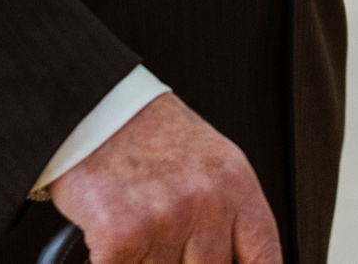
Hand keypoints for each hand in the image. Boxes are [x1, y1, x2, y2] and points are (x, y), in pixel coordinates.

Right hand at [48, 93, 280, 263]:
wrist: (93, 108)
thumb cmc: (148, 133)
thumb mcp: (208, 162)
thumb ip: (228, 213)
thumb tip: (234, 258)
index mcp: (234, 183)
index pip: (264, 258)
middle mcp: (206, 202)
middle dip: (185, 260)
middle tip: (168, 233)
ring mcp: (166, 221)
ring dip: (149, 259)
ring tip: (142, 226)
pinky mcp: (122, 237)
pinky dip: (117, 260)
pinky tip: (116, 237)